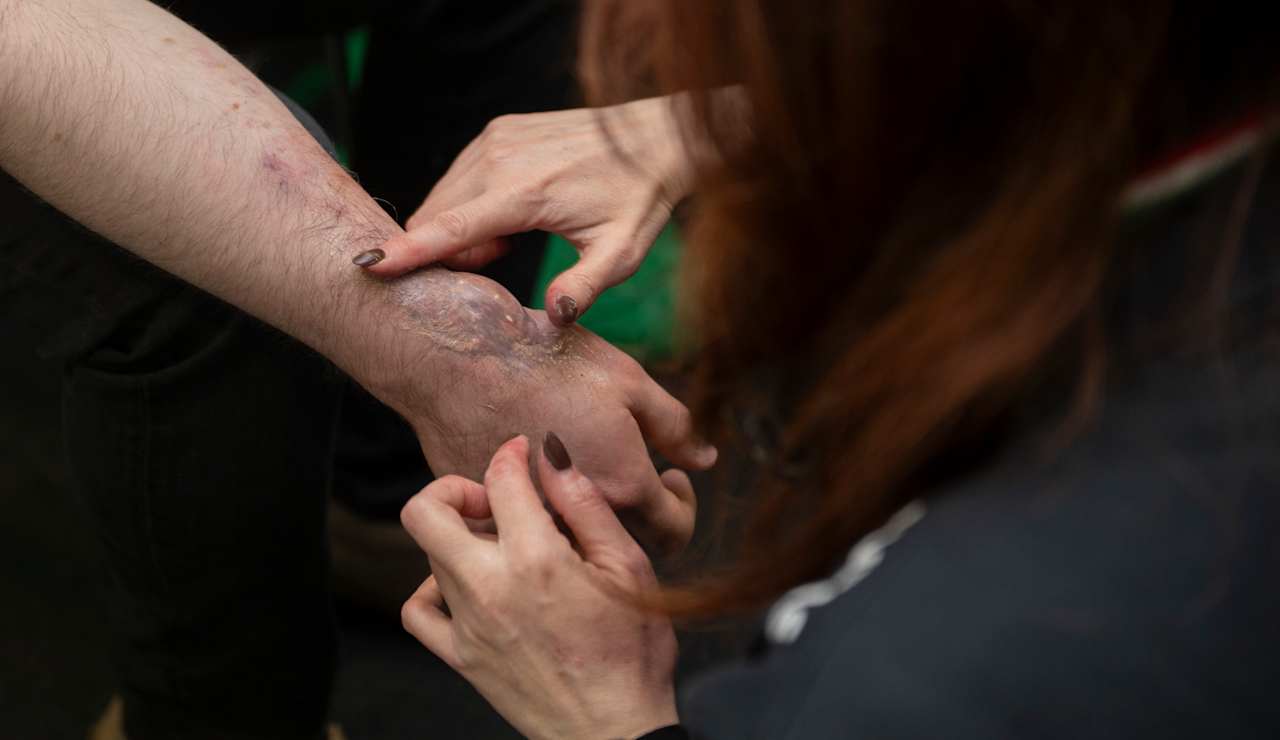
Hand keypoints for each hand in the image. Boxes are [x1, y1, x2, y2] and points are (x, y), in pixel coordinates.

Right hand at [362, 97, 692, 325]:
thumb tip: (553, 316)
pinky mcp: (497, 131)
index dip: (408, 251)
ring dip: (458, 230)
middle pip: (438, 215)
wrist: (657, 137)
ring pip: (444, 198)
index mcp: (526, 192)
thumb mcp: (623, 252)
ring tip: (507, 245)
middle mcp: (501, 157)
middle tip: (492, 269)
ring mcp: (495, 139)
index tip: (367, 268)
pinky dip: (468, 207)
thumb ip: (586, 287)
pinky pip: (460, 178)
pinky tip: (507, 220)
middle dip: (446, 253)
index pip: (451, 227)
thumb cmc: (640, 198)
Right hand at [371, 270, 713, 552]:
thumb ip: (676, 428)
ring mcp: (527, 524)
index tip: (672, 480)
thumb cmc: (548, 359)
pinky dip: (535, 514)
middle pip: (625, 548)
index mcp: (624, 487)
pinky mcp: (483, 516)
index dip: (682, 508)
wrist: (457, 353)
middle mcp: (577, 519)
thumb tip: (706, 459)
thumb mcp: (629, 381)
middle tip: (634, 476)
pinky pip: (520, 532)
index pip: (675, 533)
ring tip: (584, 471)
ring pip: (570, 545)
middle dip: (640, 517)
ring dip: (586, 521)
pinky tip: (536, 471)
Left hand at [400, 434, 682, 739]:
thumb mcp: (629, 567)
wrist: (614, 730)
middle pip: (426, 511)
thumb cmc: (634, 652)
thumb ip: (587, 507)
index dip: (513, 453)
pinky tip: (471, 585)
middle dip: (455, 488)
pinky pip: (419, 609)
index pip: (501, 477)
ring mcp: (467, 624)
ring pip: (429, 554)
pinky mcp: (459, 655)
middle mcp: (489, 587)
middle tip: (493, 500)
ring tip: (502, 545)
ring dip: (459, 535)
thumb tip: (555, 458)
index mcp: (537, 559)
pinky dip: (433, 587)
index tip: (524, 452)